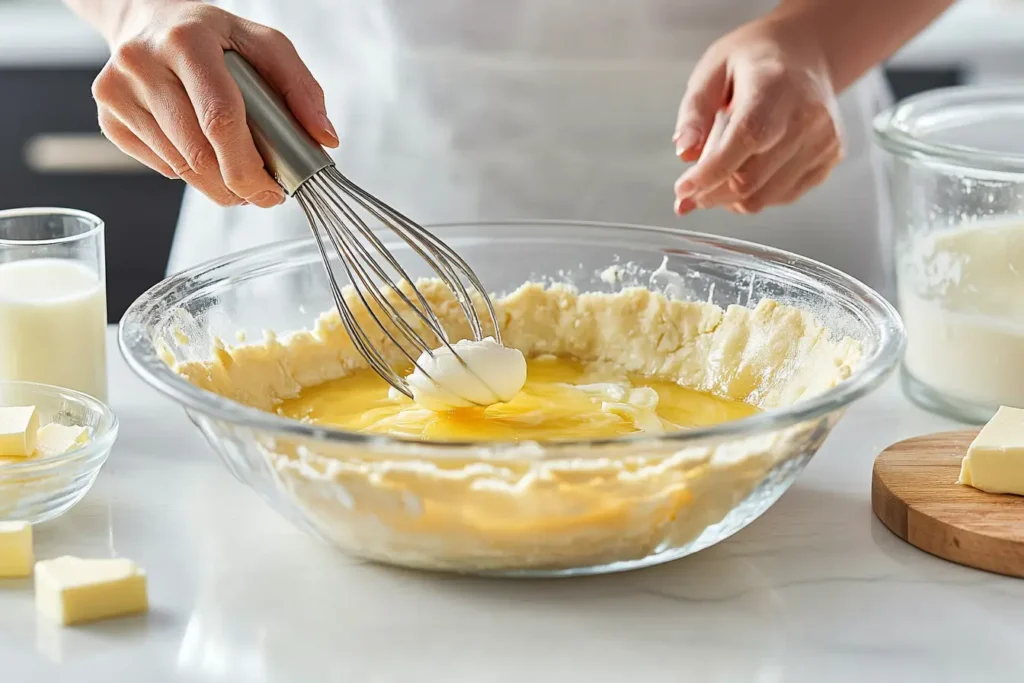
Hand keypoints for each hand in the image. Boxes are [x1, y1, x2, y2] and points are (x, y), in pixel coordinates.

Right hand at [92, 0, 337, 206]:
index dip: (249, 166)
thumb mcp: (263, 44)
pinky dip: (191, 173)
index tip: (274, 190)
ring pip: (180, 168)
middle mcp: (143, 63)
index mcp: (187, 41)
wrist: (149, 20)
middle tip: (263, 192)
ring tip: (238, 172)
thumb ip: (300, 88)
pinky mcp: (108, 118)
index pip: (220, 119)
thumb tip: (324, 138)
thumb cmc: (215, 37)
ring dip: (218, 185)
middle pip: (198, 154)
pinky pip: (163, 168)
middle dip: (238, 185)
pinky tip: (203, 152)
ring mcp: (117, 92)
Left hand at [672, 13, 842, 214]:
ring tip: (714, 179)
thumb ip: (695, 112)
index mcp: (776, 85)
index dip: (711, 171)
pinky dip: (754, 196)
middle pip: (752, 178)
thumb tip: (684, 151)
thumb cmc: (754, 61)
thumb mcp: (712, 70)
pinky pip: (782, 197)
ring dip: (728, 200)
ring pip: (764, 197)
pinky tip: (743, 174)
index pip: (747, 138)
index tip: (682, 189)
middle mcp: (808, 115)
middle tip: (688, 193)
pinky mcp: (829, 159)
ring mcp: (824, 140)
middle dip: (711, 193)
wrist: (804, 54)